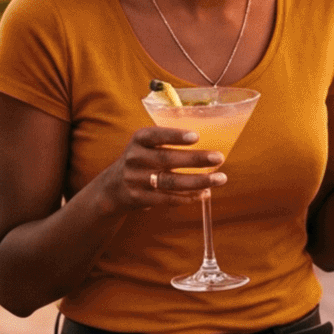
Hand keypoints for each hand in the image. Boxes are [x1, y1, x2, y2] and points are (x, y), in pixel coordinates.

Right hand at [100, 125, 224, 214]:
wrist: (113, 188)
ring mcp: (136, 180)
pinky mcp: (140, 198)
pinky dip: (188, 197)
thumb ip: (168, 142)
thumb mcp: (146, 145)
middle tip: (219, 158)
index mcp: (139, 140)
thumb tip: (209, 140)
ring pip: (171, 182)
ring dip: (198, 181)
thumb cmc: (141, 160)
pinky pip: (168, 199)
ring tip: (220, 178)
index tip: (196, 136)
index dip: (175, 136)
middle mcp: (135, 158)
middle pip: (167, 159)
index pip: (156, 135)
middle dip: (195, 159)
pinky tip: (205, 193)